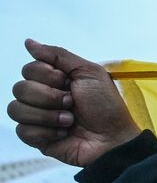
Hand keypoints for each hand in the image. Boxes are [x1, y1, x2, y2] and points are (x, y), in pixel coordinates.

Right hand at [8, 39, 141, 166]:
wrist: (114, 138)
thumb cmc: (107, 106)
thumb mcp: (89, 72)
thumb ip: (58, 55)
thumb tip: (29, 43)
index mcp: (54, 81)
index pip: (28, 70)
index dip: (47, 77)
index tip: (68, 83)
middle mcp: (43, 97)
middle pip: (19, 88)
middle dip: (49, 97)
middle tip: (72, 103)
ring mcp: (39, 118)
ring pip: (15, 109)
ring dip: (47, 115)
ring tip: (70, 120)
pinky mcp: (38, 138)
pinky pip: (22, 131)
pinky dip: (45, 132)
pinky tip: (63, 133)